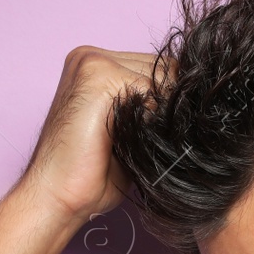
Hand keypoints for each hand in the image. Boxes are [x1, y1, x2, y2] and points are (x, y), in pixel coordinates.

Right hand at [19, 46, 175, 223]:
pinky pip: (152, 90)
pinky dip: (155, 120)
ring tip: (149, 143)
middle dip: (173, 105)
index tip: (176, 130)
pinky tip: (140, 142)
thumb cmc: (91, 175)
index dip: (174, 101)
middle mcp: (91, 56)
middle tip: (165, 140)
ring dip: (166, 113)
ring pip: (162, 77)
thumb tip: (196, 104)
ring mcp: (93, 63)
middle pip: (164, 68)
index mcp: (95, 65)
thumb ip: (152, 111)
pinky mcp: (98, 76)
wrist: (57, 196)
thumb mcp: (129, 134)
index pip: (157, 69)